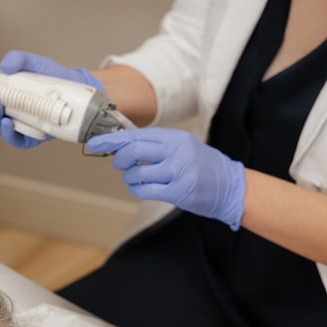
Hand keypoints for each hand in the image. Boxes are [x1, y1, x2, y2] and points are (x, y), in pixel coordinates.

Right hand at [0, 50, 102, 148]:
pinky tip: (8, 122)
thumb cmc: (50, 77)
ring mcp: (14, 126)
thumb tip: (5, 67)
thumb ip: (19, 59)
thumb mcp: (33, 62)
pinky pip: (14, 139)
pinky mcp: (28, 137)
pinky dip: (8, 132)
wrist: (75, 90)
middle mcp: (2, 112)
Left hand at [86, 127, 246, 229]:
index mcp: (175, 138)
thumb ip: (157, 145)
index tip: (95, 143)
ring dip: (130, 178)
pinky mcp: (179, 192)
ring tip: (138, 178)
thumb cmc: (203, 166)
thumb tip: (123, 145)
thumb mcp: (183, 147)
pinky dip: (137, 190)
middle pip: (133, 151)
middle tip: (122, 164)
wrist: (231, 187)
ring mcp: (178, 172)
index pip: (136, 135)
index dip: (112, 139)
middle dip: (120, 159)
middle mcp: (177, 152)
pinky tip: (142, 188)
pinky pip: (145, 190)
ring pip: (136, 173)